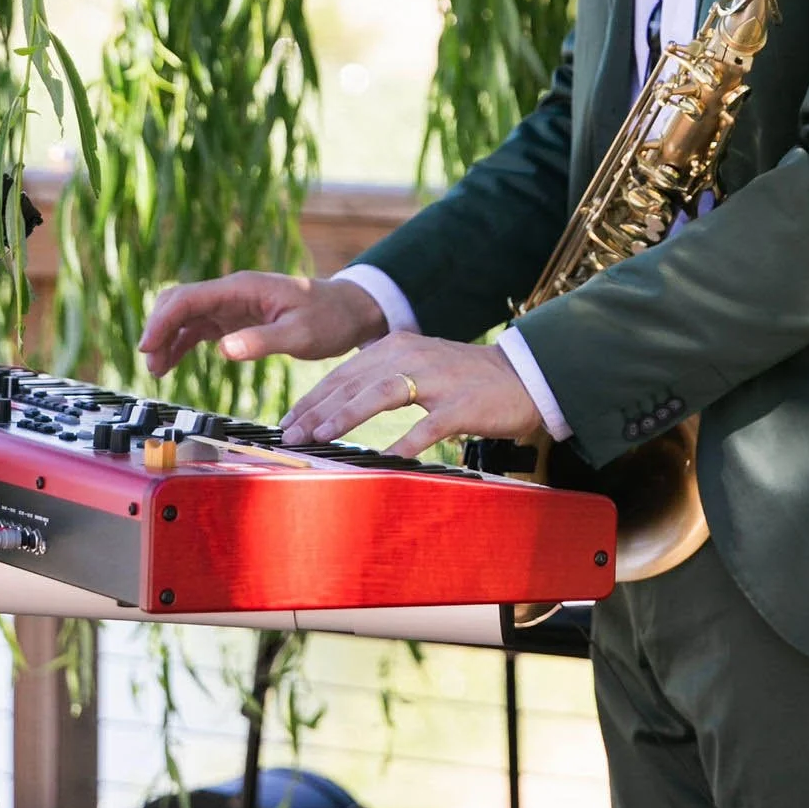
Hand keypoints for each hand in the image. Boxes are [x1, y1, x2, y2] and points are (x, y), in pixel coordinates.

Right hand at [139, 271, 384, 377]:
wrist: (350, 311)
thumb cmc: (329, 319)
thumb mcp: (301, 334)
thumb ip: (262, 341)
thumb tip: (223, 349)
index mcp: (243, 288)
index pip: (190, 297)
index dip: (163, 320)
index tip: (147, 346)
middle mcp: (232, 292)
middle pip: (180, 302)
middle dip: (159, 328)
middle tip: (149, 362)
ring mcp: (232, 304)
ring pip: (185, 316)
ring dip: (167, 339)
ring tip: (156, 370)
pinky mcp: (236, 319)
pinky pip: (199, 328)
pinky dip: (181, 344)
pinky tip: (170, 364)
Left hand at [281, 333, 541, 462]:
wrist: (523, 376)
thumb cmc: (463, 380)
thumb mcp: (416, 367)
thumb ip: (379, 379)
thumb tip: (334, 405)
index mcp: (395, 347)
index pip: (342, 374)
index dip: (311, 398)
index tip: (286, 423)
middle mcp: (411, 356)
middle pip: (353, 382)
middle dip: (317, 410)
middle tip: (290, 436)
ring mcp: (437, 380)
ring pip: (381, 394)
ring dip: (347, 416)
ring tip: (321, 437)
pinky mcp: (461, 404)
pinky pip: (428, 426)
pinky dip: (405, 442)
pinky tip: (386, 459)